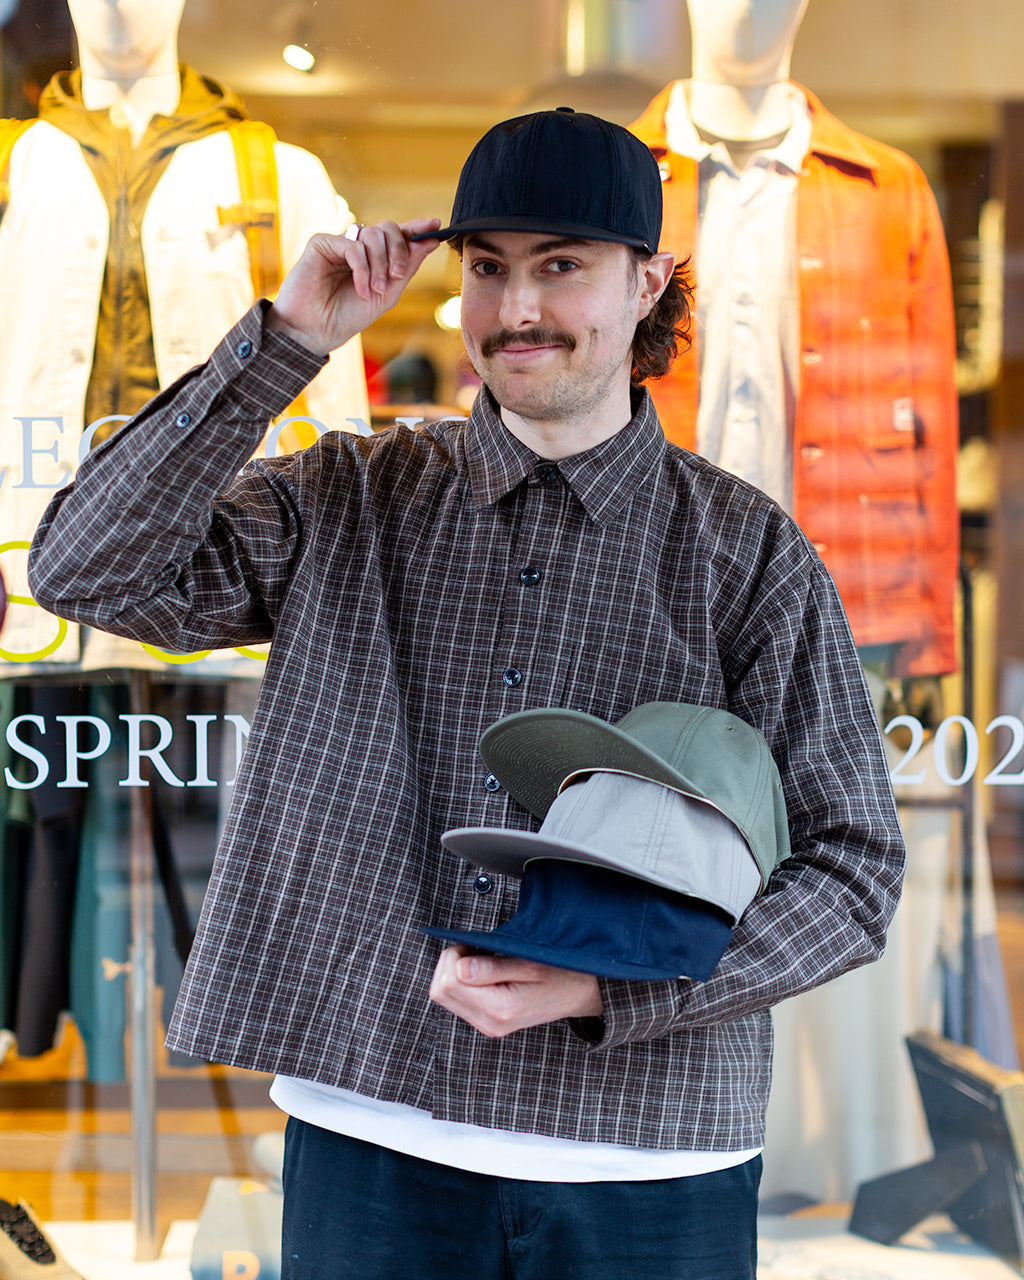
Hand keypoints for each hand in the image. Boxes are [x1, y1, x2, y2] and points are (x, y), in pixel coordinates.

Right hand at [267, 217, 440, 355]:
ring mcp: (340, 243)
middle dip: (400, 251)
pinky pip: (353, 246)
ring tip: (375, 290)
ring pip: (373, 235)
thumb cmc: (348, 316)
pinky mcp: (322, 243)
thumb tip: (430, 240)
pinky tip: (361, 289)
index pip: (397, 235)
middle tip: (398, 275)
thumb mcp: (387, 294)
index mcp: (374, 258)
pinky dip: (362, 269)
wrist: (317, 331)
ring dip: (380, 264)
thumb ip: (407, 267)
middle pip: (389, 228)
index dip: (416, 228)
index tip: (436, 224)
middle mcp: (358, 246)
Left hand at [429, 944, 602, 1038]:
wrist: (581, 993)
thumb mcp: (531, 964)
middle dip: (450, 961)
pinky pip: (455, 999)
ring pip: (443, 995)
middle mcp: (489, 1023)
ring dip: (454, 970)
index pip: (449, 982)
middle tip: (476, 948)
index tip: (477, 944)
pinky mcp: (485, 1021)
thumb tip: (460, 968)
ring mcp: (486, 1025)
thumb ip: (493, 968)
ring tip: (482, 958)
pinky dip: (460, 980)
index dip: (456, 955)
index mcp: (500, 1009)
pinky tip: (482, 970)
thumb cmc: (561, 973)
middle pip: (439, 990)